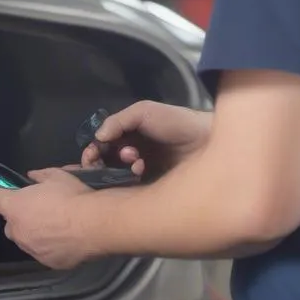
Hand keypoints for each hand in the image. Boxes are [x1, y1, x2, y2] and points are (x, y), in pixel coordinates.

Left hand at [0, 169, 95, 269]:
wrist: (95, 224)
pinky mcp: (46, 262)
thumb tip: (32, 176)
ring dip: (35, 233)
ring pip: (26, 240)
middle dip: (21, 218)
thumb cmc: (73, 197)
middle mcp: (16, 230)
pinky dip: (50, 247)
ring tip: (58, 226)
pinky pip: (43, 253)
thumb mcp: (57, 176)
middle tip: (41, 210)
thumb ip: (40, 176)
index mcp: (14, 206)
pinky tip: (67, 239)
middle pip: (9, 224)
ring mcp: (30, 249)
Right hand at [81, 101, 211, 179]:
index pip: (101, 146)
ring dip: (119, 168)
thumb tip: (98, 137)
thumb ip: (118, 120)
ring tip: (136, 161)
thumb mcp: (144, 111)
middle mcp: (130, 154)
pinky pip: (129, 188)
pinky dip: (129, 178)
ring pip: (115, 175)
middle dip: (105, 160)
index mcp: (128, 135)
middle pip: (105, 163)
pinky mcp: (150, 188)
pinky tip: (140, 170)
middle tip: (120, 156)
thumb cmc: (176, 123)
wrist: (206, 141)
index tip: (93, 155)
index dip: (93, 150)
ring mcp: (140, 172)